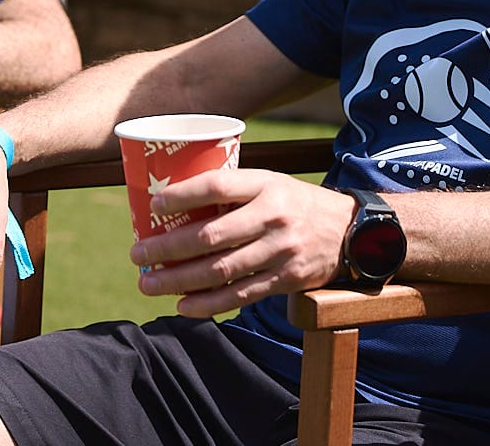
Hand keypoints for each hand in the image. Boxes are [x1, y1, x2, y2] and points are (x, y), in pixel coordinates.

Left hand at [129, 169, 354, 316]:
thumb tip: (172, 202)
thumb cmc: (295, 203)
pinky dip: (208, 304)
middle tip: (137, 254)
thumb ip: (233, 191)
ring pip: (220, 270)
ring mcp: (281, 251)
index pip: (216, 185)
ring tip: (148, 283)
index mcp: (266, 184)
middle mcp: (273, 216)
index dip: (181, 195)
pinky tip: (183, 305)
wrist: (352, 231)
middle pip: (211, 235)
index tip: (152, 205)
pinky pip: (241, 296)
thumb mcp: (270, 183)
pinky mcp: (286, 280)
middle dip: (167, 248)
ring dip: (179, 280)